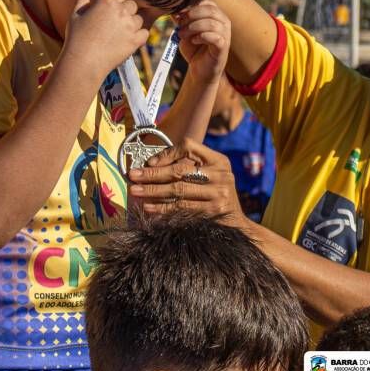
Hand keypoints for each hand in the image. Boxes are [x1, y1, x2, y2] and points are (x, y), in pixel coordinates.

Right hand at [63, 0, 148, 80]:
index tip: (111, 8)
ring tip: (119, 33)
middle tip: (114, 22)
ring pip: (138, 19)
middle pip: (131, 5)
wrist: (83, 62)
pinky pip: (144, 33)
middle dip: (125, 11)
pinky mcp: (136, 40)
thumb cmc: (76, 38)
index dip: (117, 0)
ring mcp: (130, 26)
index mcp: (107, 2)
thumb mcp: (75, 16)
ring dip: (132, 24)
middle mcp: (122, 11)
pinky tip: (128, 40)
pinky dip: (139, 36)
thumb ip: (81, 0)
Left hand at [128, 139, 244, 224]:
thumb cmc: (216, 195)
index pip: (189, 147)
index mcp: (218, 160)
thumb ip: (189, 168)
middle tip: (133, 176)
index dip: (167, 154)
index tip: (149, 162)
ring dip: (153, 191)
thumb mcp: (210, 175)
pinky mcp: (213, 211)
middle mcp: (220, 174)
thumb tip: (151, 165)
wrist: (236, 223)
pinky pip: (182, 207)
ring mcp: (218, 193)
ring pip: (178, 190)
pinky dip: (162, 207)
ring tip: (135, 191)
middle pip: (180, 170)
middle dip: (153, 174)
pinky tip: (149, 207)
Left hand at [173, 0, 231, 82]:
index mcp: (215, 15)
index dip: (191, 5)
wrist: (199, 70)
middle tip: (179, 23)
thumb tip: (172, 7)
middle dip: (192, 15)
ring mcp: (225, 35)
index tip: (177, 12)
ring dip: (194, 27)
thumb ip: (181, 19)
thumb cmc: (194, 49)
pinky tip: (193, 41)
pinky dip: (201, 37)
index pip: (207, 2)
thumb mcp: (184, 30)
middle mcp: (224, 22)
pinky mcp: (223, 47)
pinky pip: (215, 37)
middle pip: (211, 10)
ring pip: (212, 23)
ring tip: (182, 34)